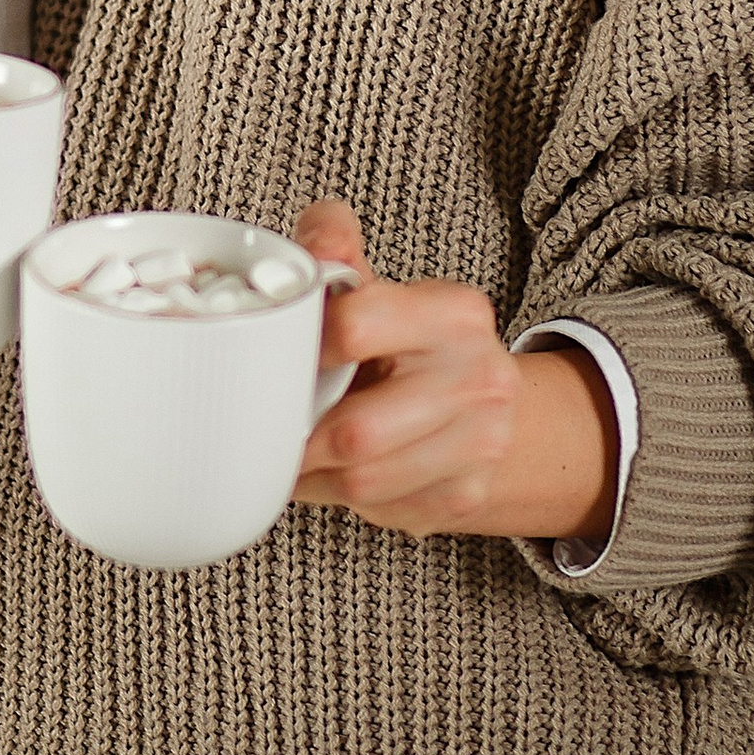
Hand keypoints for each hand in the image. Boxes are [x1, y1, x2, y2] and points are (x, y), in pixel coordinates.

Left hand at [289, 198, 616, 544]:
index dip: (303, 348)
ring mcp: (482, 443)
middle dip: (301, 437)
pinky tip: (335, 475)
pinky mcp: (467, 494)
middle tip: (270, 429)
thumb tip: (311, 243)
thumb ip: (336, 250)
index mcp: (455, 312)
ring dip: (314, 477)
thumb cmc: (410, 341)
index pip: (355, 326)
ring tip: (293, 455)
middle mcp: (480, 377)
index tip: (277, 358)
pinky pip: (383, 511)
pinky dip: (343, 499)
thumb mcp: (379, 287)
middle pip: (357, 430)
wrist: (483, 397)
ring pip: (365, 481)